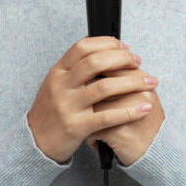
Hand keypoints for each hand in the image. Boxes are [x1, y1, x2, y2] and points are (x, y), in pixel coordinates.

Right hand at [27, 38, 158, 162]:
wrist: (35, 141)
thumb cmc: (50, 112)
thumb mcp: (55, 84)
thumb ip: (75, 69)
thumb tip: (104, 53)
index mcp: (58, 72)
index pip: (83, 47)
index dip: (107, 44)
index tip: (124, 47)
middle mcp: (61, 86)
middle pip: (96, 63)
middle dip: (122, 59)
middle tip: (138, 62)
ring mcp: (68, 106)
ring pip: (105, 87)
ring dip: (133, 82)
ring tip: (150, 82)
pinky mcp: (76, 126)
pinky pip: (108, 117)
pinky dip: (130, 111)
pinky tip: (144, 108)